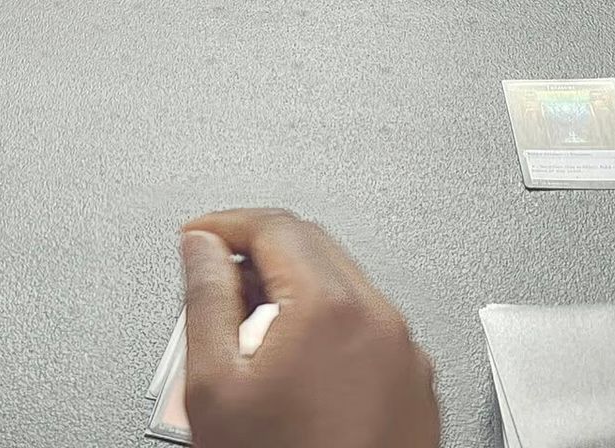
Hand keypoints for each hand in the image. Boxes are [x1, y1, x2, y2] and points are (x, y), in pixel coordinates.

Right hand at [180, 209, 437, 447]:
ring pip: (344, 285)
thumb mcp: (215, 386)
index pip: (272, 225)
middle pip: (312, 246)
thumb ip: (204, 298)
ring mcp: (407, 356)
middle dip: (257, 252)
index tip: (197, 238)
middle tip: (214, 277)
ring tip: (247, 331)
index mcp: (331, 307)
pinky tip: (293, 365)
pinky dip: (328, 325)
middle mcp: (381, 322)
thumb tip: (200, 250)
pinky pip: (370, 328)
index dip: (223, 225)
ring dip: (293, 288)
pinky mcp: (417, 388)